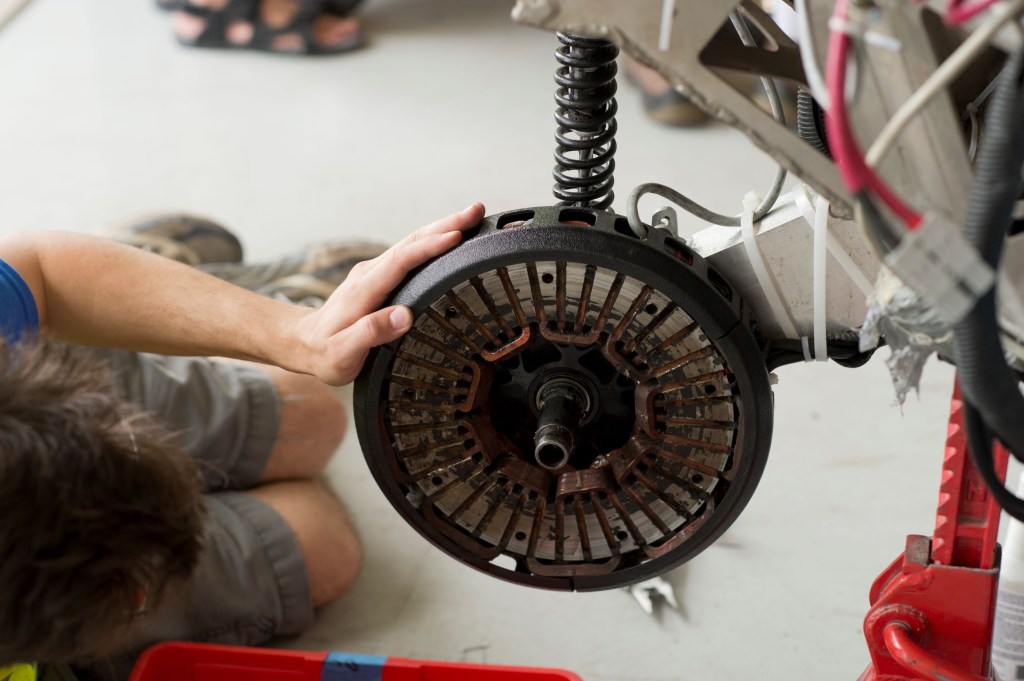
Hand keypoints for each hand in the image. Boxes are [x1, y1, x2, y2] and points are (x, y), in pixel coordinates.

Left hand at [297, 203, 484, 384]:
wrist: (303, 343)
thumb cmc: (324, 352)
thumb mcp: (343, 353)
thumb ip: (371, 333)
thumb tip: (405, 316)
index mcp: (364, 289)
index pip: (401, 260)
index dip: (429, 248)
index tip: (456, 237)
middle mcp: (369, 273)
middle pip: (411, 242)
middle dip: (445, 225)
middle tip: (475, 212)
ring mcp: (375, 271)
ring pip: (412, 243)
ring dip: (442, 228)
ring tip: (471, 217)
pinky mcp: (380, 275)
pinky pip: (410, 253)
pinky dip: (432, 241)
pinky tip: (449, 238)